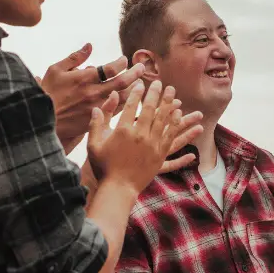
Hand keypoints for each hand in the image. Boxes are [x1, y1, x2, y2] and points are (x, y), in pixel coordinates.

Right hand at [39, 45, 145, 151]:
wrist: (43, 120)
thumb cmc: (48, 93)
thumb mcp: (56, 70)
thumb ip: (75, 57)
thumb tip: (90, 45)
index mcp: (85, 78)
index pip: (110, 68)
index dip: (121, 63)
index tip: (125, 60)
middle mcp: (93, 93)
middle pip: (122, 82)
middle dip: (135, 73)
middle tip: (142, 68)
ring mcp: (97, 107)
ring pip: (123, 98)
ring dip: (134, 89)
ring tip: (141, 83)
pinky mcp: (97, 119)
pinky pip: (117, 111)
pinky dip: (126, 104)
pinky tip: (132, 100)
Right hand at [85, 81, 203, 192]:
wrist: (118, 189)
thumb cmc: (103, 167)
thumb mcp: (94, 144)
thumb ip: (96, 123)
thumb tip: (96, 106)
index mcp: (123, 131)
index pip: (132, 106)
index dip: (137, 93)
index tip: (141, 83)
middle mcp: (140, 136)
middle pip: (150, 110)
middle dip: (156, 94)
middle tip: (161, 84)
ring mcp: (152, 146)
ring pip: (164, 121)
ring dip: (170, 106)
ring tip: (175, 95)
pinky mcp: (160, 156)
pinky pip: (171, 137)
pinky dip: (175, 125)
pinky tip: (179, 117)